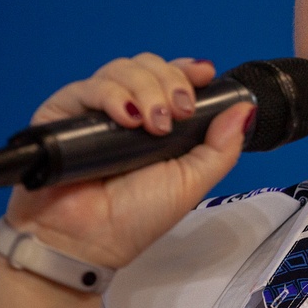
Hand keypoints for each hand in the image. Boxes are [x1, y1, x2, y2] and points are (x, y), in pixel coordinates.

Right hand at [3, 53, 252, 269]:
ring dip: (146, 90)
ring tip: (153, 125)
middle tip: (179, 113)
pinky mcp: (62, 112)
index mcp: (156, 121)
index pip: (170, 77)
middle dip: (170, 83)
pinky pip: (88, 86)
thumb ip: (221, 147)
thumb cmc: (135, 217)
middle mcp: (125, 110)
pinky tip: (125, 119)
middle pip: (149, 66)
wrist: (89, 242)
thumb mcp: (191, 181)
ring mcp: (93, 109)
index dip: (186, 70)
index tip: (204, 75)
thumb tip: (245, 109)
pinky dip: (112, 96)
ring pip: (122, 69)